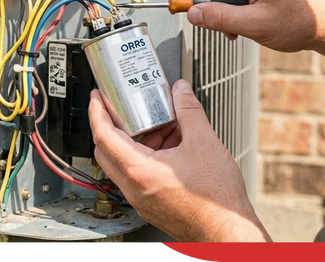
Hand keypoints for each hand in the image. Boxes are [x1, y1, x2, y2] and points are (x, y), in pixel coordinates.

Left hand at [88, 79, 271, 241]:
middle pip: (107, 151)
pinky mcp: (152, 205)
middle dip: (110, 125)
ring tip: (158, 125)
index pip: (103, 136)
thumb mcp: (204, 143)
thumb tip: (181, 91)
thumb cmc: (216, 199)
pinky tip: (170, 146)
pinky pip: (138, 176)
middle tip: (118, 108)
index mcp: (139, 171)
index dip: (97, 111)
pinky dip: (146, 157)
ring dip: (134, 141)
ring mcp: (141, 199)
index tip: (96, 97)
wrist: (227, 233)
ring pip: (124, 164)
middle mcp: (134, 188)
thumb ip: (189, 111)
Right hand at [175, 0, 324, 52]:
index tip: (178, 1)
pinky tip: (241, 24)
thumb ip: (220, 19)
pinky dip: (236, 8)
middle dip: (211, 4)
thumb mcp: (255, 24)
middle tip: (205, 23)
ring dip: (225, 10)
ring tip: (233, 30)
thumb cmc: (303, 22)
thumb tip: (194, 14)